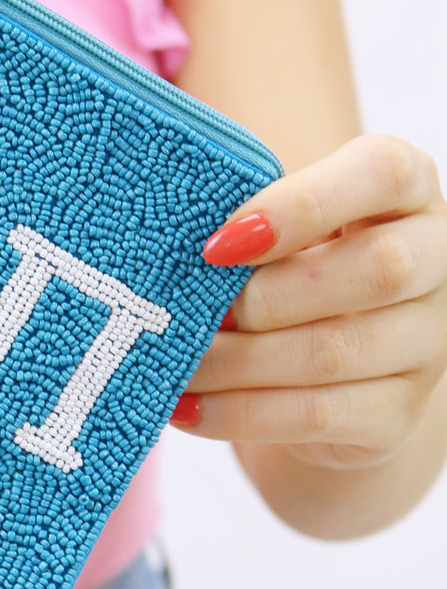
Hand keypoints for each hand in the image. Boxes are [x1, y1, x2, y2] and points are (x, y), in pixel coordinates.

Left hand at [171, 135, 446, 468]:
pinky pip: (318, 414)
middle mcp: (436, 259)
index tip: (219, 242)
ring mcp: (426, 343)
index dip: (300, 206)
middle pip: (378, 269)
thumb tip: (168, 253)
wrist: (329, 368)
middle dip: (270, 296)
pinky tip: (186, 408)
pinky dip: (239, 413)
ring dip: (238, 362)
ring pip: (335, 350)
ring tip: (177, 364)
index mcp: (406, 189)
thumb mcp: (279, 228)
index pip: (383, 173)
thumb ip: (247, 223)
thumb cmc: (289, 266)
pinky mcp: (398, 413)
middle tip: (200, 311)